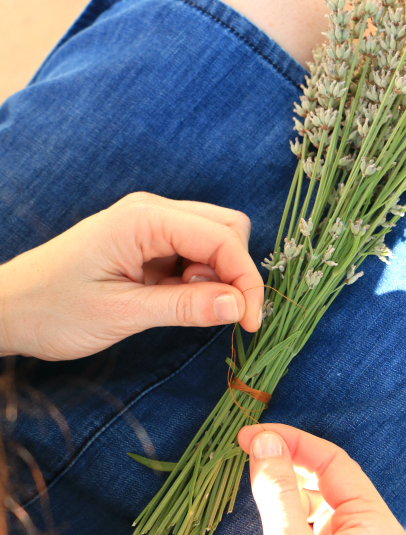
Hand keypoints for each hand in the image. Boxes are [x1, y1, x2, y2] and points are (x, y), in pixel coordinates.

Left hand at [0, 192, 263, 359]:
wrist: (9, 308)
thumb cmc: (54, 310)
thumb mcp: (121, 313)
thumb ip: (184, 306)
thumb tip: (240, 306)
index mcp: (144, 219)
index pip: (222, 237)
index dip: (246, 280)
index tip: (251, 323)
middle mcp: (152, 211)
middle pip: (227, 228)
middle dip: (236, 271)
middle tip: (215, 312)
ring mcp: (149, 224)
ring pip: (214, 238)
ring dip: (217, 275)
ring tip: (185, 305)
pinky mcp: (146, 241)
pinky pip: (193, 251)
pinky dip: (199, 277)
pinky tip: (174, 298)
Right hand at [220, 424, 405, 534]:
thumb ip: (279, 494)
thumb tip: (266, 442)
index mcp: (373, 530)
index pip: (335, 463)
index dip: (293, 442)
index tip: (250, 434)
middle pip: (324, 478)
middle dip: (286, 459)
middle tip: (242, 448)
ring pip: (309, 501)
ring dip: (279, 483)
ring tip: (244, 470)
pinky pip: (298, 527)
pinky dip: (275, 510)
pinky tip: (254, 506)